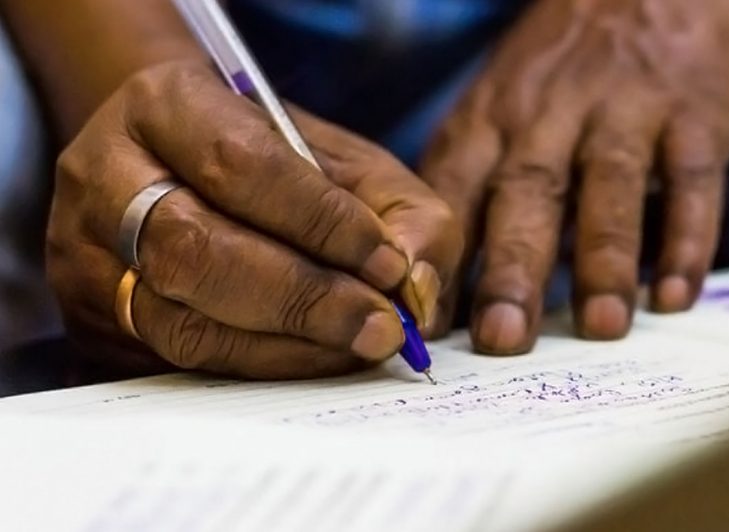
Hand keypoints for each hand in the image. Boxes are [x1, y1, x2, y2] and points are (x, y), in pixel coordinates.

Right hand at [48, 60, 460, 378]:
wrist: (188, 172)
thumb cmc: (282, 168)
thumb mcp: (356, 167)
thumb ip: (405, 214)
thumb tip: (415, 287)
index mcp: (167, 105)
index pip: (240, 163)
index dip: (320, 222)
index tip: (389, 264)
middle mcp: (106, 175)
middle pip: (194, 249)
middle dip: (303, 297)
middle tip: (381, 326)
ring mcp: (86, 253)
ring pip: (179, 319)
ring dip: (284, 344)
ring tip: (356, 344)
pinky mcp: (93, 318)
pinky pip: (174, 361)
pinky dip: (258, 367)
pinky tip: (313, 358)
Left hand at [422, 0, 728, 353]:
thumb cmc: (561, 71)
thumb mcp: (501, 107)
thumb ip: (475, 189)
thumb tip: (443, 297)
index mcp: (493, 117)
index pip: (456, 189)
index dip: (439, 258)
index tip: (425, 326)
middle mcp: (553, 113)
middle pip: (528, 192)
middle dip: (512, 268)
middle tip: (501, 339)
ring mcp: (627, 111)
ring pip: (610, 186)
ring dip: (604, 259)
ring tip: (600, 327)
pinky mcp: (693, 116)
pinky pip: (691, 180)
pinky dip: (687, 239)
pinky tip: (675, 296)